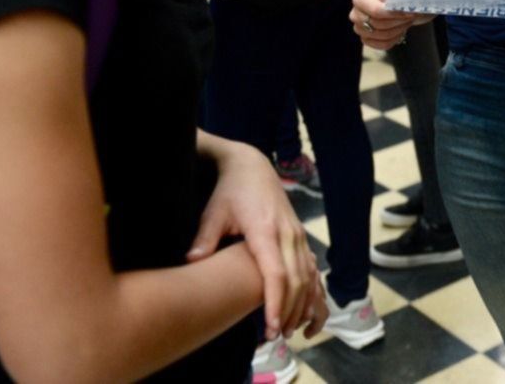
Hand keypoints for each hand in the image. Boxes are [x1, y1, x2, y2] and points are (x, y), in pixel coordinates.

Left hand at [187, 139, 325, 338]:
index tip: (272, 328)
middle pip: (297, 280)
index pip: (277, 273)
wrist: (252, 166)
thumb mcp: (213, 212)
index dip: (277, 303)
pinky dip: (312, 291)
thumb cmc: (230, 191)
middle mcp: (288, 234)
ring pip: (308, 276)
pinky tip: (306, 311)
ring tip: (290, 331)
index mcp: (266, 230)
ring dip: (302, 304)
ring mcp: (298, 235)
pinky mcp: (300, 236)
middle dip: (290, 311)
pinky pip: (312, 268)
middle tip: (277, 338)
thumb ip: (205, 238)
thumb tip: (192, 261)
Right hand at [351, 0, 430, 50]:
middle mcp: (356, 15)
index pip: (376, 11)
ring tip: (407, 21)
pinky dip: (395, 38)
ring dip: (399, 29)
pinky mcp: (366, 39)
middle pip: (378, 24)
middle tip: (413, 15)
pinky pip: (383, 45)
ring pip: (382, 35)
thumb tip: (404, 9)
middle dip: (399, 21)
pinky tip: (401, 30)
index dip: (394, 14)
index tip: (410, 13)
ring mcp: (359, 29)